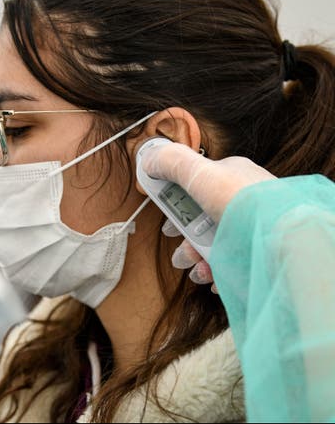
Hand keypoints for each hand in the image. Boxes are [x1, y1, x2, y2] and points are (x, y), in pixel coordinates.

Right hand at [143, 142, 275, 289]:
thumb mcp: (201, 173)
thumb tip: (149, 159)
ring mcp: (249, 228)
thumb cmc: (244, 203)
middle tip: (182, 253)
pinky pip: (230, 264)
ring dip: (197, 258)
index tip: (167, 226)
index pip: (195, 187)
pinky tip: (213, 276)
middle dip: (186, 240)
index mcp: (230, 177)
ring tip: (197, 269)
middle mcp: (241, 202)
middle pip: (200, 220)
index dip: (175, 206)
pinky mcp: (256, 253)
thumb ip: (172, 163)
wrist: (286, 241)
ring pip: (213, 244)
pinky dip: (216, 272)